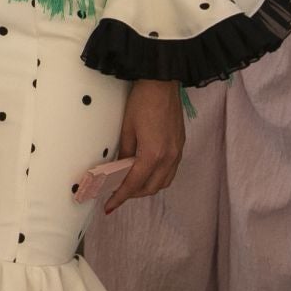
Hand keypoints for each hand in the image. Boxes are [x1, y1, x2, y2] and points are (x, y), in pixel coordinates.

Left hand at [104, 79, 183, 213]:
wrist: (162, 83)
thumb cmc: (142, 102)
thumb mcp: (127, 128)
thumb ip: (124, 152)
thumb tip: (120, 168)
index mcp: (153, 155)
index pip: (134, 184)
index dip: (120, 197)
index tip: (109, 207)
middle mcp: (168, 158)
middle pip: (151, 188)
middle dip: (134, 194)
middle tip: (117, 193)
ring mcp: (177, 153)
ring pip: (163, 182)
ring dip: (147, 187)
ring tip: (131, 184)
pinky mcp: (181, 146)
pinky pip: (171, 171)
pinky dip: (158, 177)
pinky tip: (147, 171)